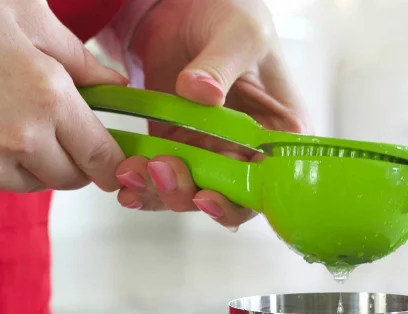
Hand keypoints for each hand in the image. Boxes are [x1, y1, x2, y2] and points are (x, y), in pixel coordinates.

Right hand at [0, 0, 127, 193]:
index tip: (113, 162)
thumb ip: (80, 59)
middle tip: (57, 127)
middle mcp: (19, 139)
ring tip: (5, 115)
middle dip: (73, 159)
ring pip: (34, 182)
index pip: (102, 158)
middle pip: (72, 179)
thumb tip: (116, 88)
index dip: (112, 164)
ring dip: (34, 161)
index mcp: (47, 96)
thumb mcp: (22, 12)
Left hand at [116, 0, 311, 229]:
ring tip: (134, 170)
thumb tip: (202, 93)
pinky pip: (163, 182)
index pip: (270, 185)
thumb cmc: (230, 17)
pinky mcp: (179, 152)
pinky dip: (144, 186)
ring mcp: (212, 157)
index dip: (240, 201)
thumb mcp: (239, 32)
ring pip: (190, 195)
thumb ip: (222, 64)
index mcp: (280, 135)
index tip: (208, 195)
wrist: (185, 11)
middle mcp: (248, 154)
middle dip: (191, 194)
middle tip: (162, 170)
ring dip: (160, 192)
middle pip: (227, 200)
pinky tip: (127, 181)